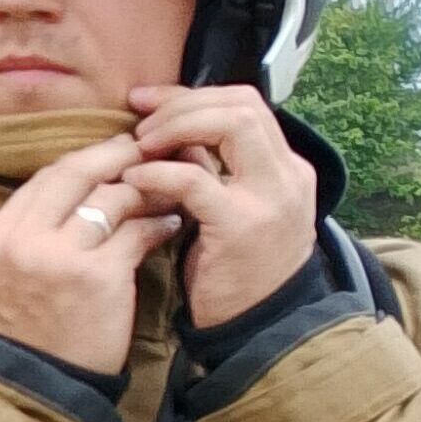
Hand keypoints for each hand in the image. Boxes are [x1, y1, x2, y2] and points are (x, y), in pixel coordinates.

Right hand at [0, 134, 182, 373]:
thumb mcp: (11, 274)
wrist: (39, 385)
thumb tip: (86, 186)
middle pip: (74, 173)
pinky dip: (158, 223)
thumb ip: (34, 231)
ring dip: (145, 190)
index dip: (84, 158)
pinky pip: (136, 232)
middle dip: (117, 156)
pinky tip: (169, 224)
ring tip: (165, 192)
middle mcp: (22, 240)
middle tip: (148, 150)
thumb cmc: (32, 329)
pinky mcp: (98, 277)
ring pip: (111, 197)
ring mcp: (59, 257)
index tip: (113, 155)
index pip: (44, 177)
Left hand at [124, 84, 317, 328]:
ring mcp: (270, 197)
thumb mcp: (227, 209)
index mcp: (284, 167)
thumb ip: (210, 170)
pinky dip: (159, 173)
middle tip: (138, 119)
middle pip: (240, 104)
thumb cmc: (234, 269)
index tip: (146, 102)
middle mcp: (287, 174)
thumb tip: (165, 133)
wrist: (261, 326)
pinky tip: (133, 181)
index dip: (191, 95)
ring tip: (137, 145)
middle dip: (182, 104)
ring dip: (174, 127)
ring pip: (230, 125)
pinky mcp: (242, 225)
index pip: (244, 103)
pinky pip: (196, 180)